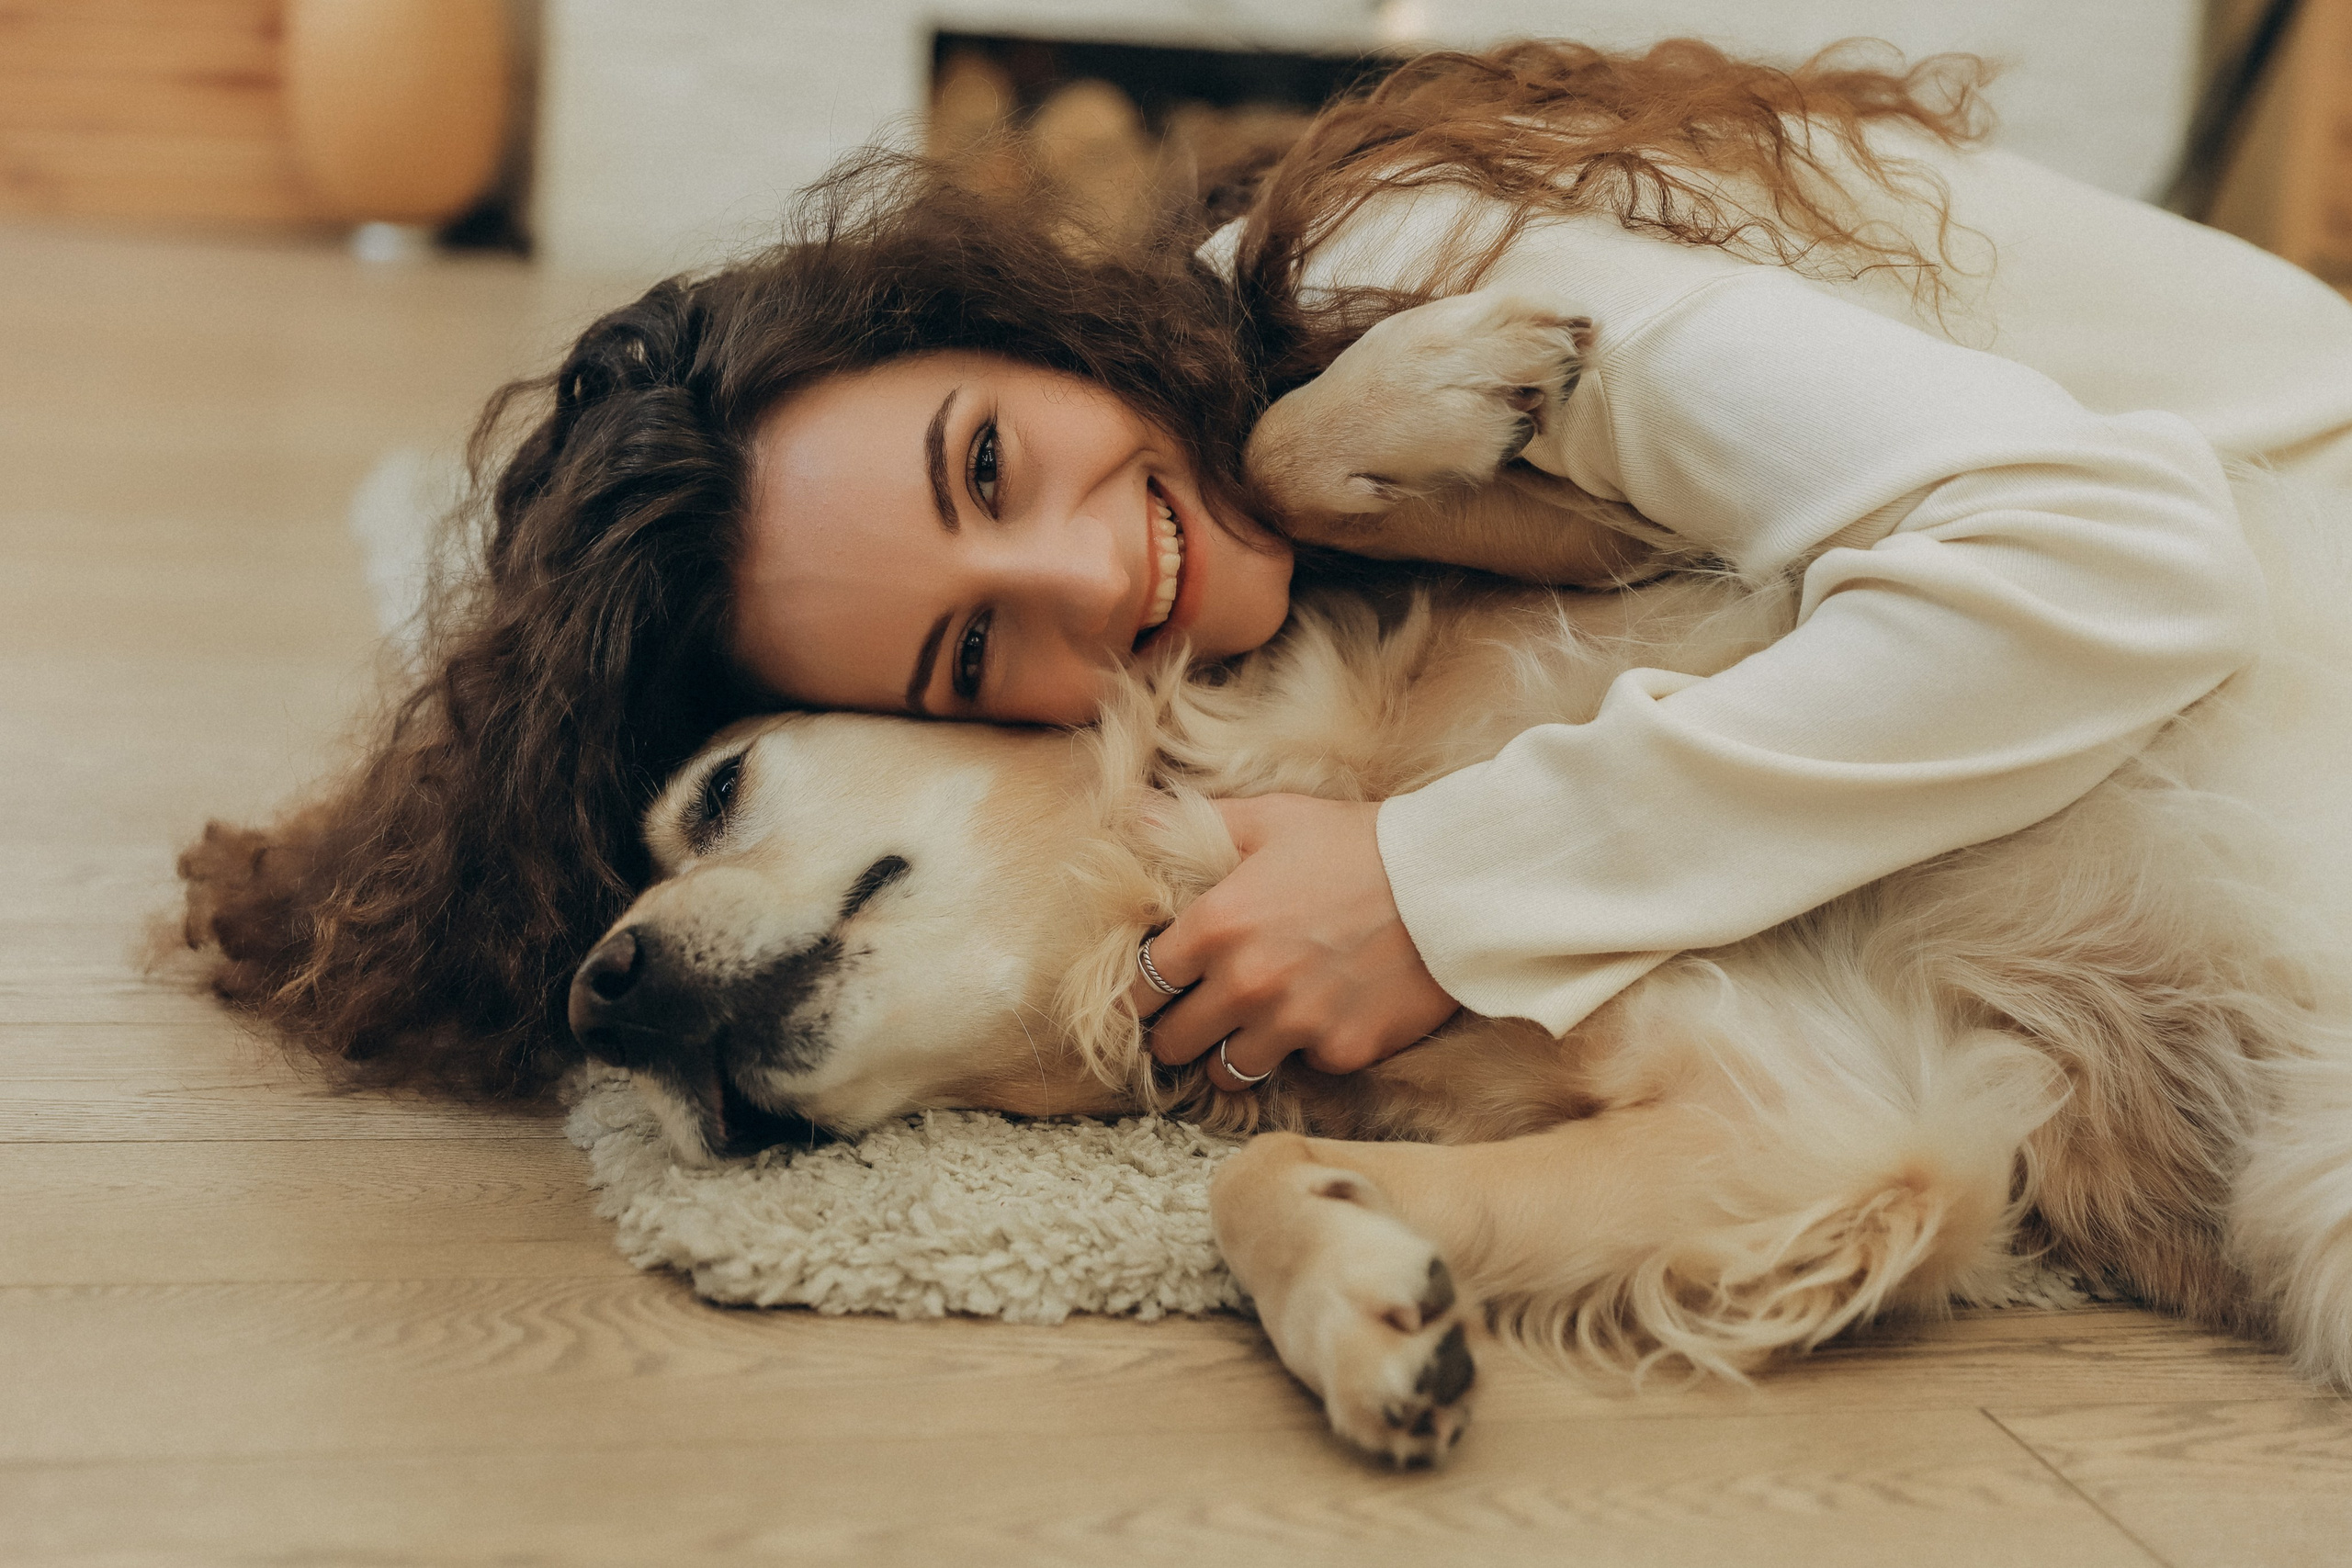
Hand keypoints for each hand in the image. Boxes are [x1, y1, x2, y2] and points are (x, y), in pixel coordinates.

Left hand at [1128, 794, 1459, 1091]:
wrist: (1454, 883)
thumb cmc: (1358, 843)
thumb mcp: (1273, 818)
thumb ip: (1194, 823)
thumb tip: (1132, 813)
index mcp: (1219, 926)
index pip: (1142, 986)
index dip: (1141, 992)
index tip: (1153, 991)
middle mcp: (1248, 983)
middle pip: (1174, 1042)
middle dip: (1177, 1031)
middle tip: (1193, 1018)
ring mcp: (1296, 1024)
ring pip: (1228, 1069)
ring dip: (1231, 1051)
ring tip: (1247, 1028)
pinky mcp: (1343, 1050)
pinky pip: (1301, 1066)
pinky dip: (1304, 1048)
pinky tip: (1320, 1015)